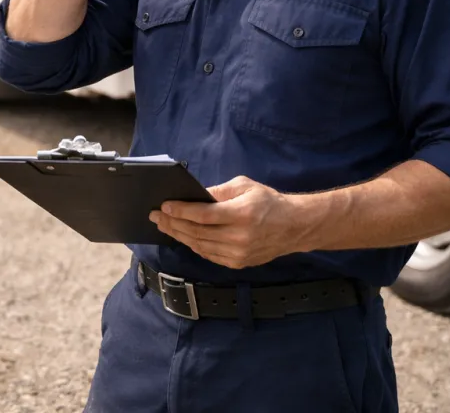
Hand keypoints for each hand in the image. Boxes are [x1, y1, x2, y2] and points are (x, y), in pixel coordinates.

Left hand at [149, 176, 301, 268]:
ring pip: (199, 245)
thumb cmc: (268, 201)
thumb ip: (218, 191)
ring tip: (164, 226)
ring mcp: (238, 254)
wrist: (293, 226)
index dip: (180, 211)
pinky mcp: (237, 263)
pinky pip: (208, 254)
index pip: (202, 215)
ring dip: (179, 235)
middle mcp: (239, 237)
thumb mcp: (244, 186)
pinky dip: (193, 245)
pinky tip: (183, 236)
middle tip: (156, 216)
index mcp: (241, 214)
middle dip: (172, 223)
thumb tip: (193, 195)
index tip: (164, 206)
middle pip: (197, 232)